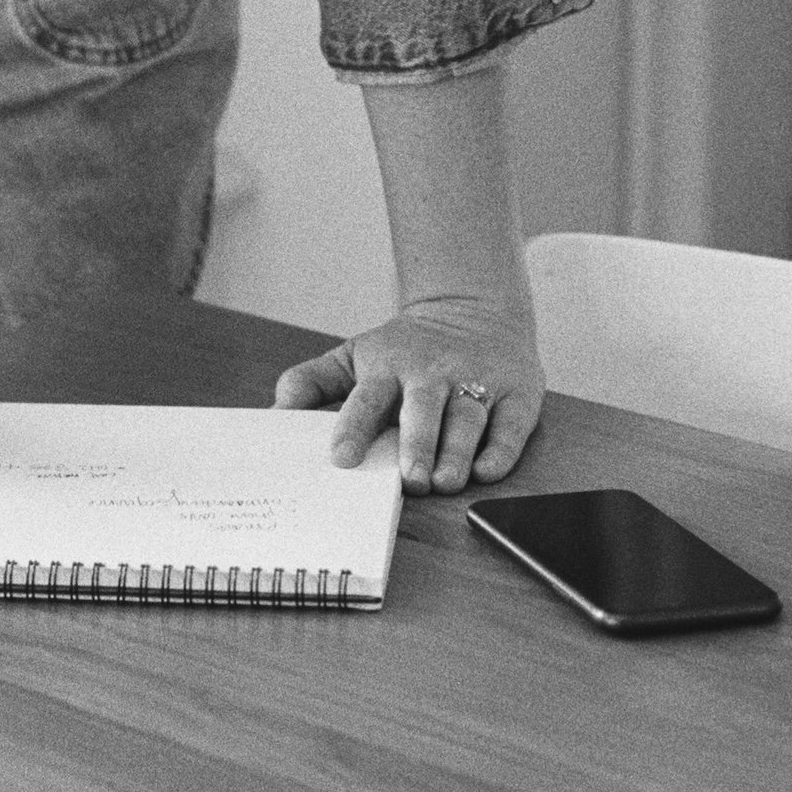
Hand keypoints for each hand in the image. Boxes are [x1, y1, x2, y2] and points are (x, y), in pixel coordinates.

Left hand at [274, 293, 543, 493]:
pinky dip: (500, 450)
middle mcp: (433, 374)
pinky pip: (510, 426)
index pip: (367, 398)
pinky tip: (486, 470)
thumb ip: (314, 380)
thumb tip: (276, 409)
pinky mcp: (516, 394)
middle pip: (423, 409)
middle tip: (410, 479)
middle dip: (417, 443)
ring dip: (456, 452)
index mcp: (389, 367)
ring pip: (467, 420)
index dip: (353, 426)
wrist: (474, 309)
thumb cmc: (407, 349)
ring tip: (444, 482)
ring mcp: (477, 382)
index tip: (340, 457)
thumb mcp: (356, 355)